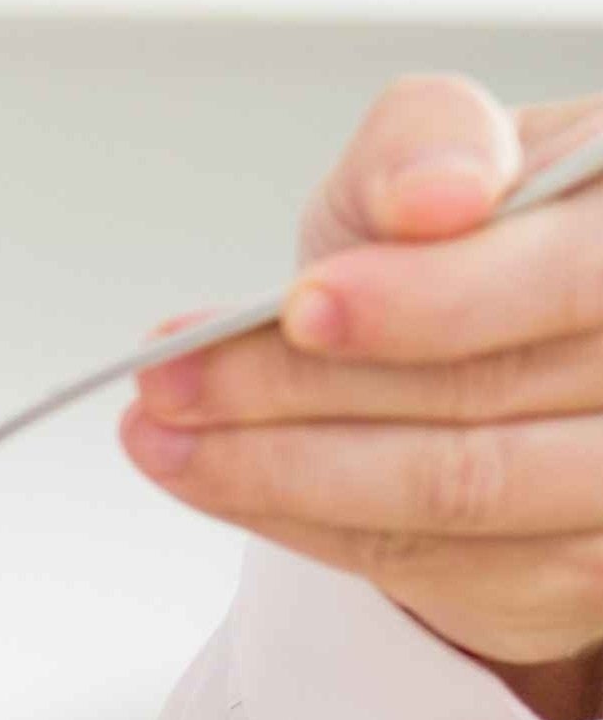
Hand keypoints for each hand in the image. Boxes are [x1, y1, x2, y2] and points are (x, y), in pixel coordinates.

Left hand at [124, 77, 602, 719]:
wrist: (479, 346)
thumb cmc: (464, 238)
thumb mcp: (433, 158)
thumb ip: (428, 142)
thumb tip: (434, 196)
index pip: (573, 280)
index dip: (438, 299)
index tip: (302, 306)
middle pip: (494, 396)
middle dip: (305, 390)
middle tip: (167, 378)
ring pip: (462, 491)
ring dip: (283, 468)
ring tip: (159, 433)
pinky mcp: (584, 576)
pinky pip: (435, 562)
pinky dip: (304, 518)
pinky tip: (214, 476)